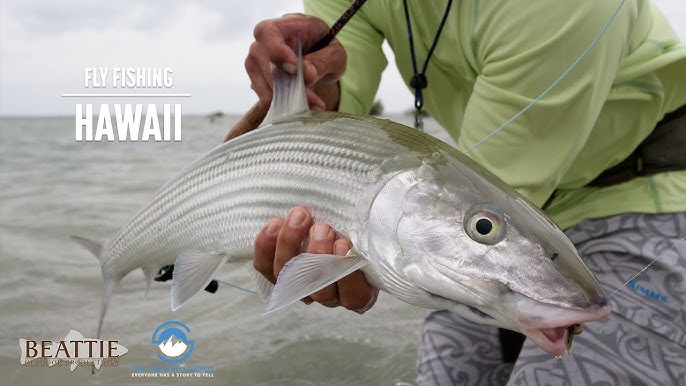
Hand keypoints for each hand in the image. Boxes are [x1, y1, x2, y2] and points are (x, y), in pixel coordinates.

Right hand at [246, 14, 346, 111]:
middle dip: (290, 86)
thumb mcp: (334, 54)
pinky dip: (284, 104)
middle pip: (266, 64)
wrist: (318, 58)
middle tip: (314, 100)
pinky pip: (266, 97)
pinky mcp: (257, 79)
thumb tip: (307, 76)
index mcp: (285, 25)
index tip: (294, 70)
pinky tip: (301, 102)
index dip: (277, 51)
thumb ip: (322, 62)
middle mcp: (264, 41)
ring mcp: (256, 60)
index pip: (268, 32)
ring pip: (265, 85)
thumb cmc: (325, 49)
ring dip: (290, 98)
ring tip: (313, 102)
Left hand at [253, 207, 377, 312]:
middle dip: (318, 255)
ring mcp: (300, 288)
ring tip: (300, 215)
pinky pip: (265, 268)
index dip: (347, 273)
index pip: (354, 296)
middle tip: (323, 227)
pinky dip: (267, 246)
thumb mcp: (369, 230)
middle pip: (318, 288)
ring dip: (292, 243)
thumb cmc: (358, 226)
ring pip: (288, 278)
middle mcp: (329, 295)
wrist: (331, 219)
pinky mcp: (277, 275)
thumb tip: (377, 213)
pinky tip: (275, 223)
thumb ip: (371, 232)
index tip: (346, 244)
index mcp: (359, 292)